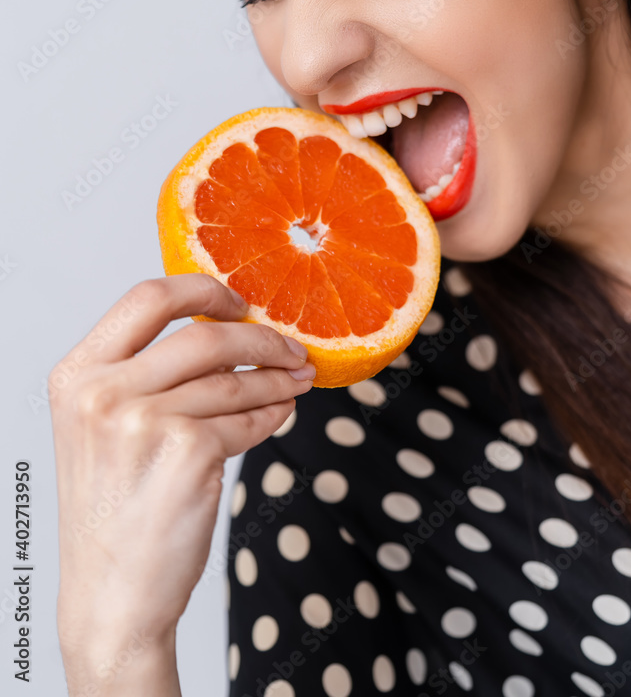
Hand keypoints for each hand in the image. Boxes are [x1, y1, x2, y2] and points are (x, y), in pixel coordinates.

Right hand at [50, 273, 313, 692]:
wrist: (112, 597)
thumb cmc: (115, 509)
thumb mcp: (105, 427)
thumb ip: (148, 374)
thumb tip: (230, 330)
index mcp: (77, 374)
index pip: (147, 297)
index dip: (203, 289)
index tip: (239, 303)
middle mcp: (102, 392)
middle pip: (205, 334)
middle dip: (262, 339)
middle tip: (292, 349)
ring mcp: (143, 422)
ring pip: (235, 381)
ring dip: (277, 380)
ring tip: (297, 382)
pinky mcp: (188, 453)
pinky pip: (249, 420)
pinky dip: (272, 416)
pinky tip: (280, 416)